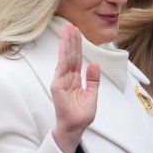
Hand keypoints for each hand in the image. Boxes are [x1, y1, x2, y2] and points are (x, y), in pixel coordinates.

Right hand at [50, 24, 99, 152]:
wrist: (75, 127)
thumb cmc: (81, 114)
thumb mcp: (92, 94)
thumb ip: (93, 79)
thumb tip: (94, 64)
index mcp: (75, 79)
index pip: (76, 59)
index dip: (77, 46)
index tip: (77, 33)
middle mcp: (67, 78)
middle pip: (70, 55)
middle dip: (71, 40)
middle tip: (71, 25)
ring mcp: (61, 80)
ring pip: (66, 58)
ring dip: (67, 43)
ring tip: (68, 29)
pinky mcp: (58, 85)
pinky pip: (62, 66)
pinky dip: (63, 54)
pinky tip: (64, 44)